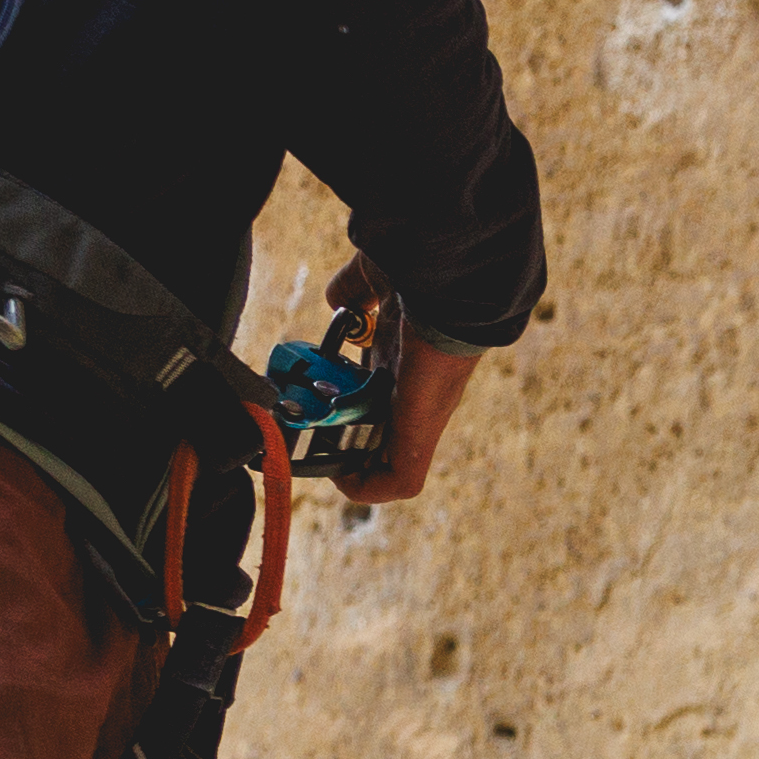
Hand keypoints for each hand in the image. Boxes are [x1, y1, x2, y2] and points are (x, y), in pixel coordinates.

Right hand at [320, 274, 479, 506]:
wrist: (449, 274)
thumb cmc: (418, 271)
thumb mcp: (376, 281)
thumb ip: (355, 292)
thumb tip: (337, 300)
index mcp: (407, 363)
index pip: (382, 404)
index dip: (349, 415)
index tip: (316, 411)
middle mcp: (418, 394)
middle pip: (383, 438)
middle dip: (342, 443)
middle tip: (308, 437)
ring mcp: (424, 413)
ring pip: (391, 462)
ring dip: (349, 465)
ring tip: (317, 456)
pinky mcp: (423, 428)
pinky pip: (403, 478)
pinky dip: (370, 487)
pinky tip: (341, 477)